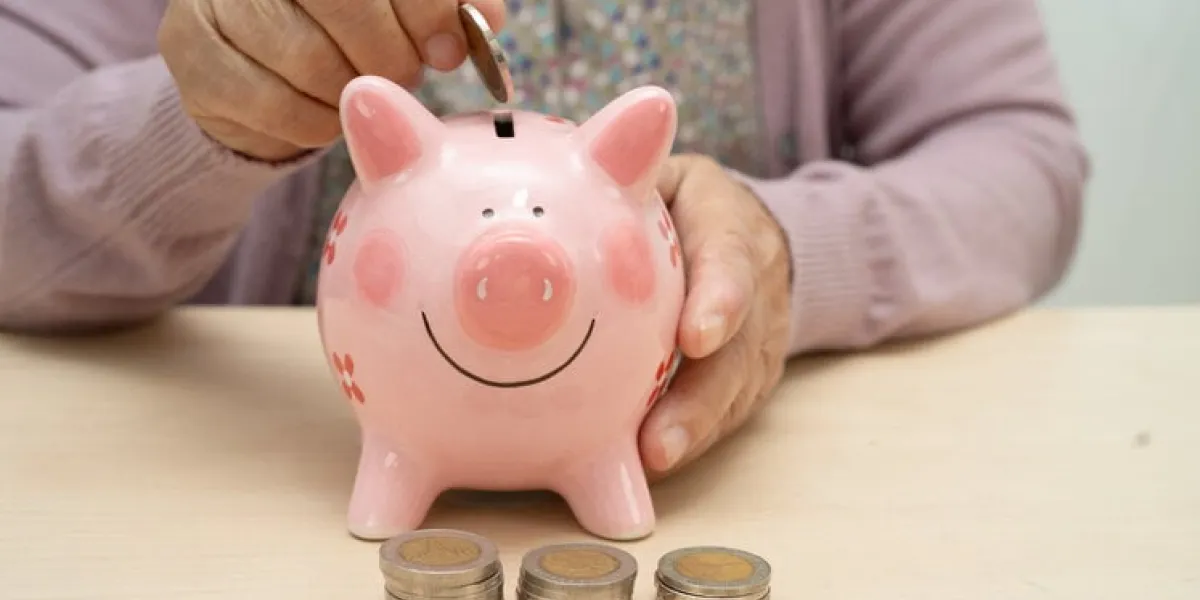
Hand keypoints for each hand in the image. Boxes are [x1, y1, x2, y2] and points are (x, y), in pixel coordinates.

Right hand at [158, 0, 506, 161]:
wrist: (254, 71)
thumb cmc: (342, 32)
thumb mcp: (401, 11)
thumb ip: (446, 5)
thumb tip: (488, 17)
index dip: (424, 9)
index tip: (449, 50)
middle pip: (346, 6)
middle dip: (391, 57)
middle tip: (403, 77)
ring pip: (311, 63)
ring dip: (353, 97)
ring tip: (357, 94)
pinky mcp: (190, 50)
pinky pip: (273, 106)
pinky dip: (313, 125)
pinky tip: (321, 115)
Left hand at [639, 154, 792, 480]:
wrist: (755, 236)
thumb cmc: (687, 206)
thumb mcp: (667, 176)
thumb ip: (626, 175)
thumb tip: (549, 167)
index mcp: (732, 228)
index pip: (732, 261)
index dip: (720, 300)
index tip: (696, 338)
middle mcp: (759, 288)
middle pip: (740, 350)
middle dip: (701, 399)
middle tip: (658, 441)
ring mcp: (761, 339)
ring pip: (736, 392)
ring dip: (694, 432)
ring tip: (648, 463)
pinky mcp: (752, 376)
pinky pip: (726, 413)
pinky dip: (693, 438)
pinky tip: (646, 461)